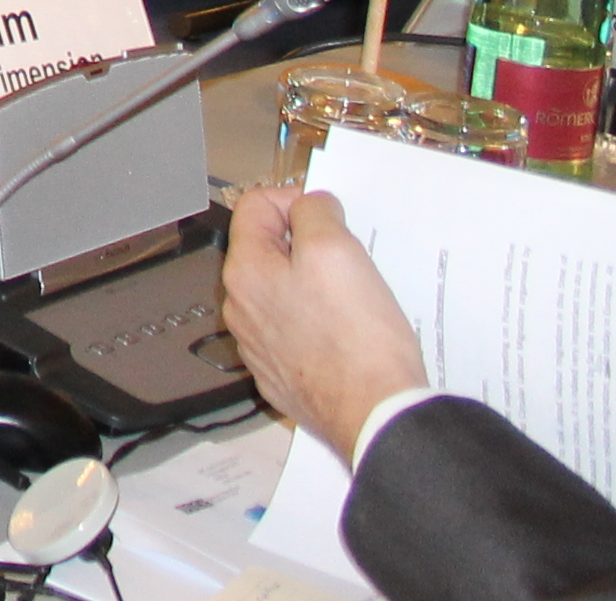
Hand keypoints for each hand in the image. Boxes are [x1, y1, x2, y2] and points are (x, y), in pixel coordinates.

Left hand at [220, 187, 425, 456]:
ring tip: (354, 297)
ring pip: (283, 293)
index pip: (254, 208)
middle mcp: (241, 309)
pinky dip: (319, 322)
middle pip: (268, 251)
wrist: (375, 414)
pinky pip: (296, 332)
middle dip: (307, 245)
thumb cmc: (356, 335)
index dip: (295, 201)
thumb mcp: (336, 250)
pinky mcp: (283, 376)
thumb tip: (309, 206)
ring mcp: (259, 347)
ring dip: (314, 284)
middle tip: (349, 258)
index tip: (329, 215)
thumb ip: (314, 214)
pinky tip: (349, 332)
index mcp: (244, 273)